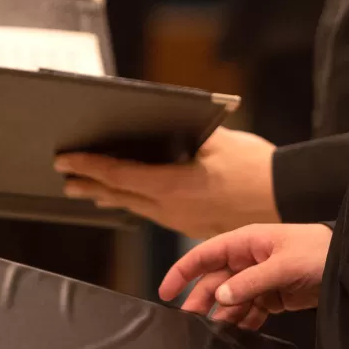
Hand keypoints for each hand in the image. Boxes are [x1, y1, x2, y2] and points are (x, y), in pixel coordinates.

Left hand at [54, 127, 278, 238]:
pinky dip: (131, 202)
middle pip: (119, 196)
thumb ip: (189, 132)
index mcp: (173, 185)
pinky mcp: (190, 225)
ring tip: (86, 190)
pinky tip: (127, 200)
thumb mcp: (220, 140)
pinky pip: (152, 213)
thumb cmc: (254, 168)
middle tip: (65, 175)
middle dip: (90, 183)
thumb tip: (167, 123)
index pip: (120, 174)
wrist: (282, 198)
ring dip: (107, 196)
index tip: (67, 158)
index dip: (90, 165)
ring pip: (134, 207)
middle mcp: (170, 208)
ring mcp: (179, 220)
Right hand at [158, 223, 331, 329]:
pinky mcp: (272, 296)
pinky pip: (248, 311)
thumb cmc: (315, 251)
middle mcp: (248, 259)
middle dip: (200, 302)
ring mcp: (259, 278)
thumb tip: (219, 298)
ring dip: (222, 317)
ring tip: (214, 336)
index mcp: (247, 242)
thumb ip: (250, 282)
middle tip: (190, 326)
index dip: (183, 271)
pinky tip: (238, 337)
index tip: (164, 292)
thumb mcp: (282, 265)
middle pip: (215, 283)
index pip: (206, 254)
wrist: (346, 262)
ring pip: (230, 301)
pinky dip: (242, 324)